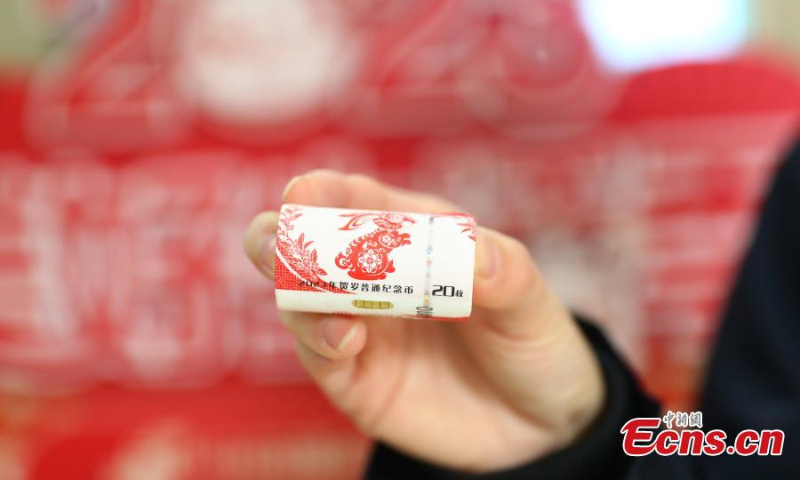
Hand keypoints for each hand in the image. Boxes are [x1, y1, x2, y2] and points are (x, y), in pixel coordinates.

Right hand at [244, 171, 604, 472]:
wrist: (539, 424)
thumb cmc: (532, 343)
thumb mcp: (530, 304)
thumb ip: (507, 274)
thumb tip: (474, 255)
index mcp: (411, 237)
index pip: (356, 202)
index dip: (324, 192)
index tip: (303, 194)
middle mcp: (373, 278)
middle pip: (302, 247)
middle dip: (279, 238)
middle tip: (280, 244)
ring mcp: (358, 329)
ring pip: (298, 300)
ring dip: (299, 294)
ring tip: (332, 305)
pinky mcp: (354, 380)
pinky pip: (316, 356)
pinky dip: (319, 342)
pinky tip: (346, 339)